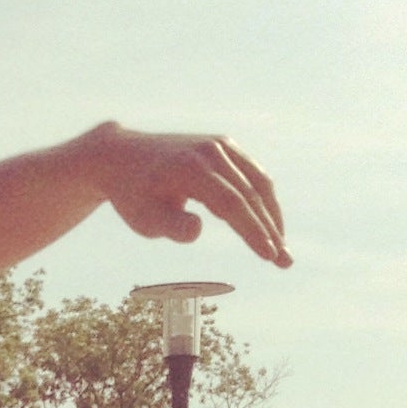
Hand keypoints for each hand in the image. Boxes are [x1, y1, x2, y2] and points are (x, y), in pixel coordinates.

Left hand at [87, 125, 289, 267]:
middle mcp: (209, 151)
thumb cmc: (133, 195)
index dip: (252, 230)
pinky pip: (252, 174)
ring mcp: (219, 145)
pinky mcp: (225, 146)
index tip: (268, 255)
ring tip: (281, 250)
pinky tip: (269, 226)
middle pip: (249, 194)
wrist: (122, 157)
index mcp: (190, 168)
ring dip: (272, 216)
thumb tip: (197, 231)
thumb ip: (169, 226)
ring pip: (258, 182)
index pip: (231, 203)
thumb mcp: (142, 217)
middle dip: (269, 230)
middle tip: (284, 262)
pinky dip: (264, 200)